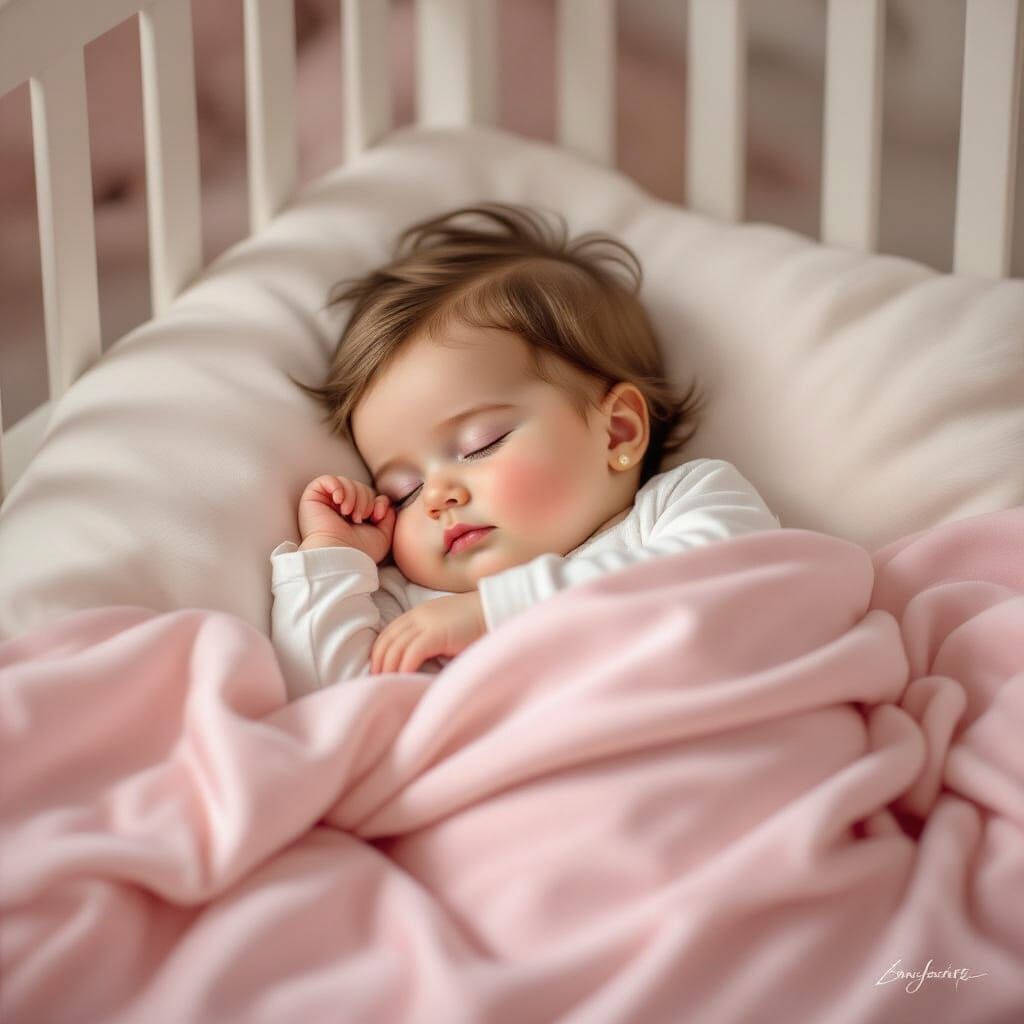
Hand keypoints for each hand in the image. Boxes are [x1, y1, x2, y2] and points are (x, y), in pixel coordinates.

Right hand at [297, 474, 394, 563]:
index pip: (370, 496)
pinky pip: (327, 479)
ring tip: (349, 514)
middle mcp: (338, 509)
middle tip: (358, 518)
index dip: (377, 501)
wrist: (341, 556)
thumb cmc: (360, 551)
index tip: (377, 516)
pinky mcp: (312, 498)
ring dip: (353, 497)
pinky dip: (337, 487)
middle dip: (365, 500)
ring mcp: (325, 503)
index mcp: (353, 517)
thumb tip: (382, 501)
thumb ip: (387, 516)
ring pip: (346, 482)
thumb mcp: (383, 534)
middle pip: (360, 488)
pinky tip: (339, 501)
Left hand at [370, 591, 486, 673]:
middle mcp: (418, 615)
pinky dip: (404, 667)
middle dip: (380, 662)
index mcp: (419, 613)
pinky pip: (412, 652)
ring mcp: (426, 623)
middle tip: (377, 681)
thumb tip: (418, 661)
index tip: (378, 669)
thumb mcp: (446, 627)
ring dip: (389, 668)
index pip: (389, 633)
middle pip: (388, 640)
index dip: (380, 652)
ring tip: (388, 684)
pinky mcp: (436, 633)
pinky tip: (404, 679)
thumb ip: (430, 638)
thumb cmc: (475, 624)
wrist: (495, 610)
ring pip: (396, 647)